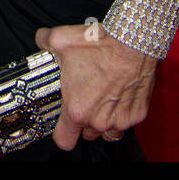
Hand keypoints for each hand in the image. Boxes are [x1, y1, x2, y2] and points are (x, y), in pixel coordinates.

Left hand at [35, 23, 157, 149]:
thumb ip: (45, 42)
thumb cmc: (99, 45)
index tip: (61, 124)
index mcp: (77, 109)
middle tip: (84, 99)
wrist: (131, 42)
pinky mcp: (137, 115)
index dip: (60, 133)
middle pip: (86, 134)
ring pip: (108, 131)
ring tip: (102, 99)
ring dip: (103, 121)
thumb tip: (41, 40)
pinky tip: (119, 93)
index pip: (64, 140)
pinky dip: (122, 112)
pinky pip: (127, 121)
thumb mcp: (60, 39)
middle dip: (83, 121)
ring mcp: (120, 120)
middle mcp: (98, 120)